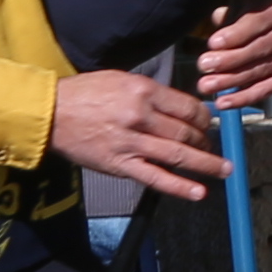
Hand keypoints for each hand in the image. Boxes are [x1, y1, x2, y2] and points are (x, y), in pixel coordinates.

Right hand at [47, 70, 227, 199]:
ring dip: (206, 164)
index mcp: (142, 91)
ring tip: (224, 170)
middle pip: (187, 132)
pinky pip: (155, 178)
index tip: (208, 124)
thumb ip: (149, 93)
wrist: (47, 113)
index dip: (204, 118)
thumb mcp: (119, 79)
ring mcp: (131, 143)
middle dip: (205, 141)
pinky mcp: (120, 164)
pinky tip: (199, 192)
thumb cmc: (81, 93)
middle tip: (211, 146)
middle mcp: (140, 116)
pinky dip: (180, 186)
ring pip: (178, 155)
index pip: (188, 107)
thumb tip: (178, 108)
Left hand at [193, 0, 271, 112]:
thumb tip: (218, 20)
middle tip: (204, 66)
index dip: (236, 33)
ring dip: (232, 80)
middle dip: (230, 59)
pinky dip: (246, 96)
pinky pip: (271, 87)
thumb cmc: (263, 7)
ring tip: (207, 85)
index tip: (213, 43)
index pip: (261, 20)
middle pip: (262, 47)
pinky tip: (226, 101)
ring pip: (264, 69)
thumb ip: (235, 9)